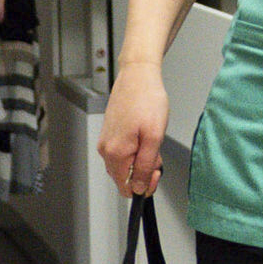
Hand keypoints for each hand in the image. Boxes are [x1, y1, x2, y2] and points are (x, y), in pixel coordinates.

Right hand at [98, 63, 168, 196]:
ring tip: (151, 141)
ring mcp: (106, 141)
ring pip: (124, 165)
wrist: (137, 75)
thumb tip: (138, 187)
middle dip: (143, 171)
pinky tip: (144, 136)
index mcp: (115, 153)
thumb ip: (145, 166)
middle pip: (124, 178)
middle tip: (156, 153)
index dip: (143, 184)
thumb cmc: (147, 100)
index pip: (126, 188)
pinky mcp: (109, 134)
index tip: (155, 171)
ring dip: (140, 160)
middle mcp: (106, 150)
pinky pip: (122, 153)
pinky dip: (135, 150)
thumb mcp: (154, 137)